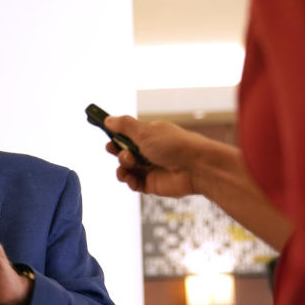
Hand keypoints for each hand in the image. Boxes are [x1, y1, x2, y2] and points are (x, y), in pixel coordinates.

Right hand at [103, 115, 221, 197]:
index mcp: (149, 135)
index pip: (127, 136)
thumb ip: (124, 126)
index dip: (115, 138)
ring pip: (126, 169)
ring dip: (122, 167)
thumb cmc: (174, 145)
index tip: (108, 139)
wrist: (196, 167)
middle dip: (118, 152)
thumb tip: (107, 120)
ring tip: (130, 164)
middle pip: (124, 152)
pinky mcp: (152, 184)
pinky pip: (133, 183)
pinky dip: (128, 181)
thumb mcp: (145, 131)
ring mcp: (150, 168)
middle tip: (118, 151)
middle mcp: (149, 151)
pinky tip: (130, 178)